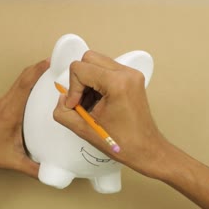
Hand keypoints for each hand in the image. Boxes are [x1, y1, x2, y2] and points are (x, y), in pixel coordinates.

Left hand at [0, 59, 49, 177]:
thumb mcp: (15, 162)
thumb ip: (35, 169)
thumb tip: (55, 173)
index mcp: (10, 112)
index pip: (25, 85)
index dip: (38, 71)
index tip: (52, 62)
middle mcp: (7, 102)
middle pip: (24, 76)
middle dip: (41, 66)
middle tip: (60, 62)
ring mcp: (5, 101)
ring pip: (21, 79)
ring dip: (35, 71)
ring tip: (53, 68)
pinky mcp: (5, 104)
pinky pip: (19, 86)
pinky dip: (30, 78)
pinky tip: (40, 83)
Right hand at [53, 51, 166, 178]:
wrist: (146, 149)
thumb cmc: (122, 143)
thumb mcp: (84, 130)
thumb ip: (63, 112)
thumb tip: (62, 98)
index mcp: (117, 83)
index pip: (79, 69)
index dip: (72, 89)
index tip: (76, 106)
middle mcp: (127, 73)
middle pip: (88, 59)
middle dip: (79, 80)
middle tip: (81, 102)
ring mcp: (132, 74)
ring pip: (97, 63)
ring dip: (88, 81)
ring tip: (90, 104)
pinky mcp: (133, 79)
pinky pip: (107, 70)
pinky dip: (97, 83)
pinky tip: (99, 102)